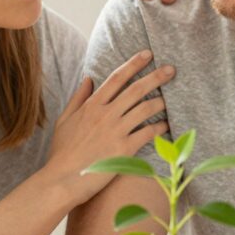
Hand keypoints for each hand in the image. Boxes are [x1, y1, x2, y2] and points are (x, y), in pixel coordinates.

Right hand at [42, 51, 171, 204]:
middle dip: (156, 76)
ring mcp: (116, 131)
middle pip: (136, 89)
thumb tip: (89, 78)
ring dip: (162, 101)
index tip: (148, 54)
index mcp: (92, 105)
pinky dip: (161, 127)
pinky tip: (168, 125)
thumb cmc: (62, 152)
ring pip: (146, 108)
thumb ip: (78, 98)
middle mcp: (106, 114)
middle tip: (172, 69)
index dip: (134, 63)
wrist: (62, 180)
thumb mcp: (65, 120)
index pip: (117, 78)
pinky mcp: (124, 149)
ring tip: (172, 97)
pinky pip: (148, 133)